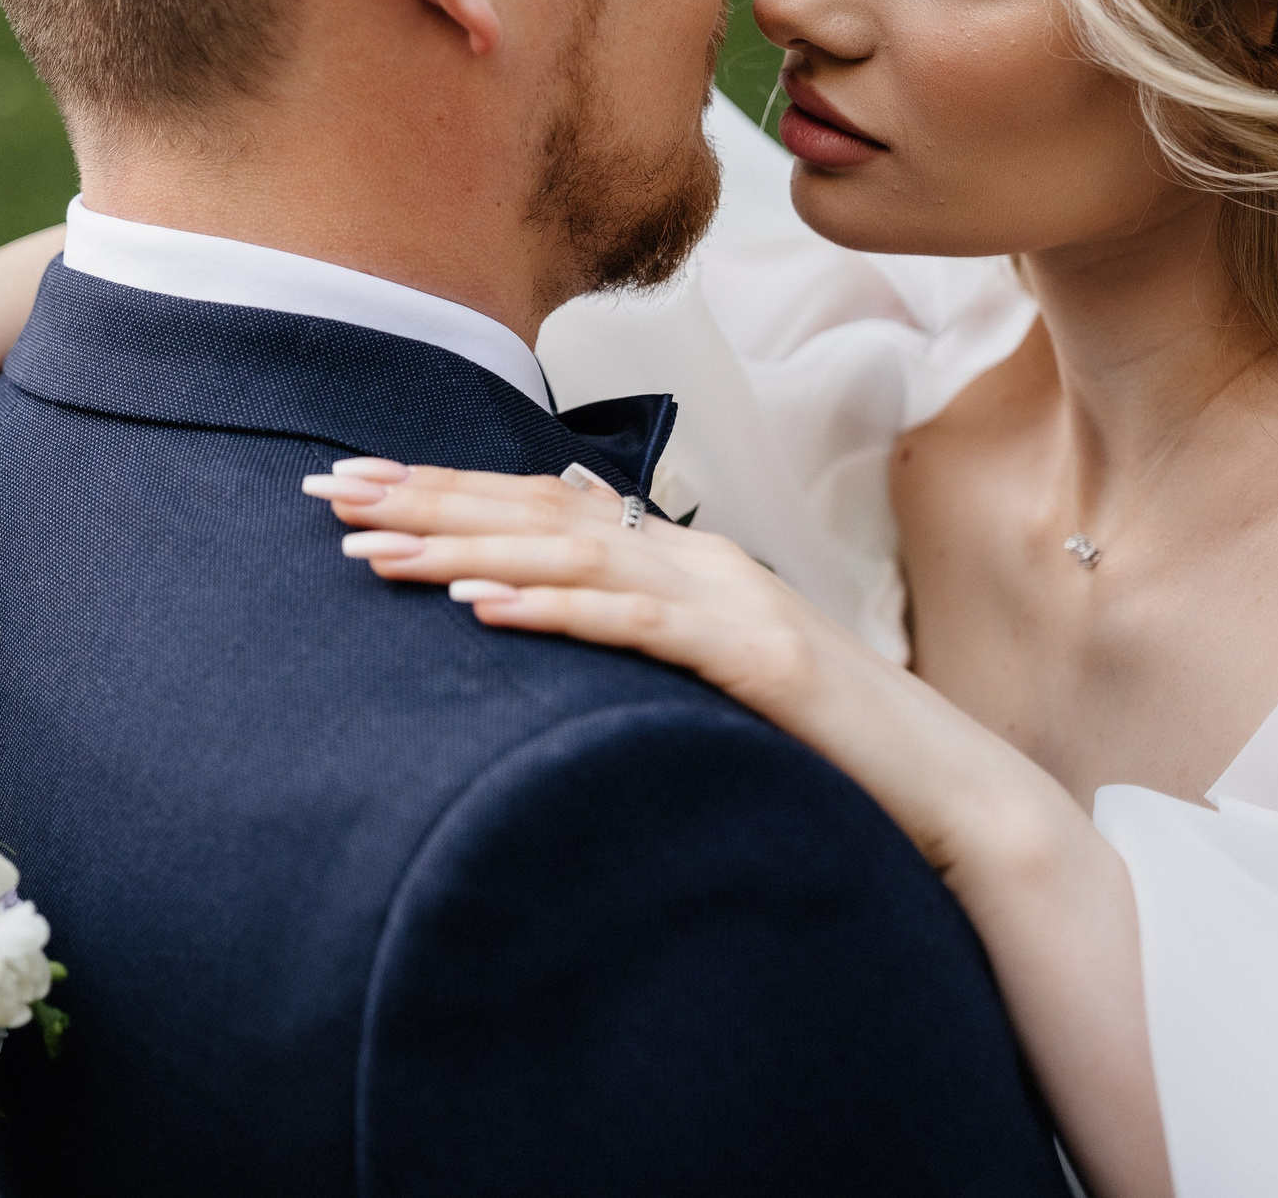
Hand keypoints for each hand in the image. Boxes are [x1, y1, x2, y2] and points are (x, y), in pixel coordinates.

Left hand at [299, 458, 1022, 872]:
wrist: (948, 794)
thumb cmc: (821, 742)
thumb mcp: (712, 664)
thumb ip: (642, 612)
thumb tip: (557, 569)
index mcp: (683, 558)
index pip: (542, 506)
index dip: (444, 490)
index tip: (349, 482)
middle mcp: (700, 560)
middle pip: (540, 513)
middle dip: (427, 500)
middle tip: (328, 491)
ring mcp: (732, 603)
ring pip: (575, 555)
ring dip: (464, 547)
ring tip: (373, 549)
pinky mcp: (757, 660)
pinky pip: (637, 627)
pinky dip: (554, 608)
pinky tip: (480, 606)